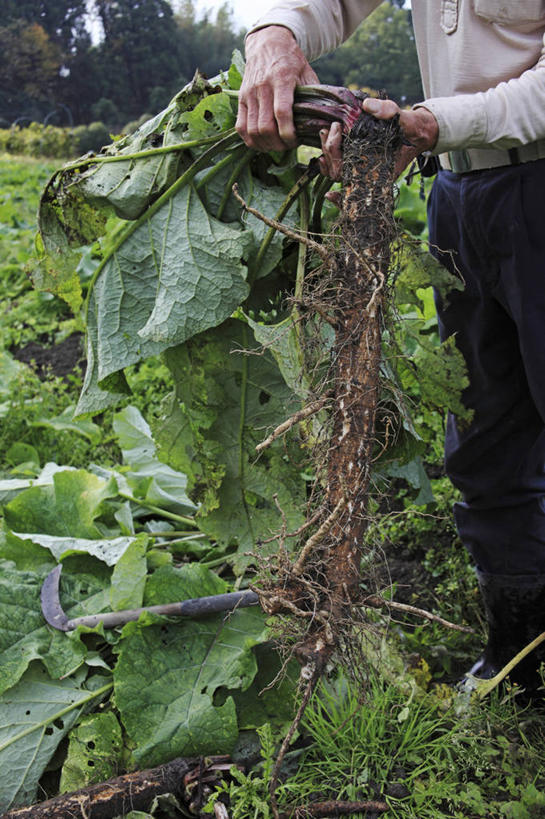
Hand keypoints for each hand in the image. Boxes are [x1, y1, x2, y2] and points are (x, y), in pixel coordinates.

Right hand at [237, 25, 318, 151]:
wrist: (268, 43)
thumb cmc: (292, 61)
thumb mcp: (307, 73)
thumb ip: (313, 96)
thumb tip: (322, 120)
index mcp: (282, 78)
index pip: (282, 112)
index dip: (288, 133)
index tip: (296, 140)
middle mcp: (262, 87)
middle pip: (265, 126)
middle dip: (278, 143)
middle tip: (288, 145)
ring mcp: (249, 93)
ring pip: (252, 130)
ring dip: (265, 144)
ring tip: (277, 146)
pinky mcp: (241, 99)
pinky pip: (241, 127)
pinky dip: (250, 140)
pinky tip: (262, 143)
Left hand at [318, 98, 438, 180]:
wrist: (415, 133)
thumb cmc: (410, 129)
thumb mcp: (403, 119)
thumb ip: (388, 112)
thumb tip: (367, 105)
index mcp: (379, 172)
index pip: (352, 180)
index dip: (338, 180)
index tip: (327, 168)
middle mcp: (367, 175)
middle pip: (338, 173)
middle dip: (330, 151)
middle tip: (332, 128)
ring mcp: (361, 169)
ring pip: (335, 171)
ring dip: (326, 153)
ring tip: (326, 132)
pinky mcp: (356, 161)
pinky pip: (338, 168)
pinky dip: (327, 163)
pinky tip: (321, 156)